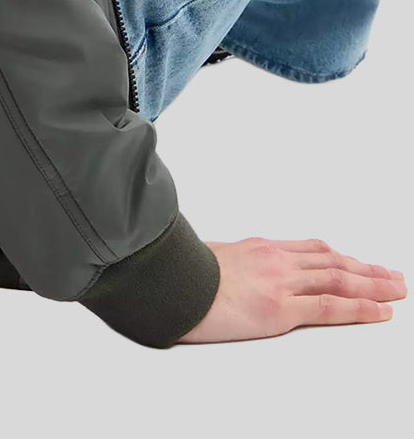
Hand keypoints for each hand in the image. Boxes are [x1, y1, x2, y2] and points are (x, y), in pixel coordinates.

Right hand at [177, 236, 405, 343]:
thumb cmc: (179, 271)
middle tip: (392, 275)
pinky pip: (330, 307)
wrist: (168, 281)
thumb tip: (222, 266)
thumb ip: (225, 261)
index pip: (308, 249)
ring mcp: (280, 283)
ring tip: (397, 288)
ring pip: (339, 279)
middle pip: (331, 261)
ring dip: (373, 284)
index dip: (338, 255)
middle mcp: (274, 260)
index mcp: (257, 248)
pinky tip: (380, 310)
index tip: (355, 260)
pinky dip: (360, 308)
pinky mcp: (280, 309)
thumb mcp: (206, 257)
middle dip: (366, 269)